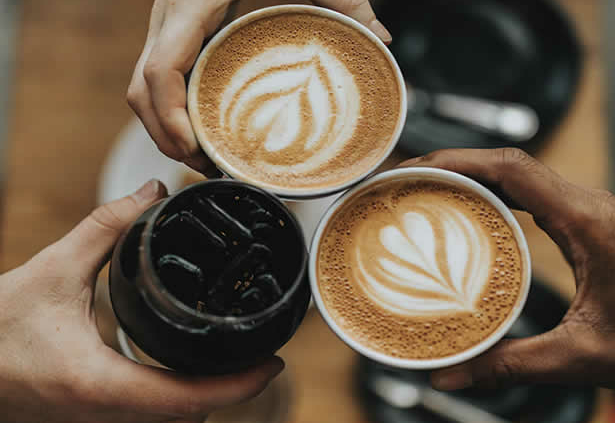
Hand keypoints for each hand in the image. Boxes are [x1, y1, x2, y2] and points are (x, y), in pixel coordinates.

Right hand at [0, 180, 283, 422]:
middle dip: (232, 389)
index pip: (187, 398)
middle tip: (262, 350)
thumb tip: (149, 192)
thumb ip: (104, 227)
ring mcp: (97, 421)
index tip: (273, 362)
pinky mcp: (92, 415)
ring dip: (208, 394)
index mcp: (98, 384)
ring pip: (171, 420)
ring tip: (237, 356)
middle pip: (189, 414)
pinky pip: (149, 414)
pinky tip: (190, 368)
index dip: (239, 386)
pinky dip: (180, 396)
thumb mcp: (50, 271)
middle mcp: (103, 414)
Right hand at [127, 0, 390, 174]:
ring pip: (142, 89)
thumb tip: (381, 39)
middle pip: (142, 91)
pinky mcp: (172, 33)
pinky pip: (154, 80)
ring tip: (206, 158)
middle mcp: (169, 16)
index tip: (196, 148)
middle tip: (209, 167)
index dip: (170, 116)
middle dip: (167, 136)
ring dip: (165, 129)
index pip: (160, 69)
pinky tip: (199, 128)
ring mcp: (165, 26)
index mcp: (191, 3)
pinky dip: (169, 111)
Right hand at [399, 148, 614, 390]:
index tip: (416, 168)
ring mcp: (586, 209)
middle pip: (508, 162)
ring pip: (517, 173)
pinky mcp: (583, 221)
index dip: (458, 161)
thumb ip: (511, 364)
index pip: (513, 168)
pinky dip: (491, 191)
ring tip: (425, 189)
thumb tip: (450, 374)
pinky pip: (529, 192)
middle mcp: (587, 205)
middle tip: (406, 180)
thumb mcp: (582, 355)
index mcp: (588, 221)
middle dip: (452, 164)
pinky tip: (466, 209)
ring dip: (470, 174)